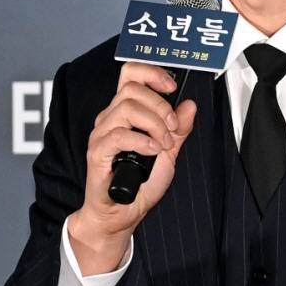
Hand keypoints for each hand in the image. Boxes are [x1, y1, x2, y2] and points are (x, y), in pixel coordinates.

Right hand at [67, 62, 196, 273]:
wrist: (121, 213)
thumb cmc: (139, 184)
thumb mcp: (168, 153)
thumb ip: (178, 130)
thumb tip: (189, 105)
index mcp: (125, 112)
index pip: (130, 74)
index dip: (151, 73)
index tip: (172, 86)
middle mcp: (110, 118)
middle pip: (131, 89)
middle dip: (160, 105)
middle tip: (172, 128)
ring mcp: (101, 133)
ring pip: (126, 108)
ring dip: (153, 124)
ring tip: (163, 144)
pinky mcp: (96, 152)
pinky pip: (117, 135)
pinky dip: (141, 140)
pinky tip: (152, 151)